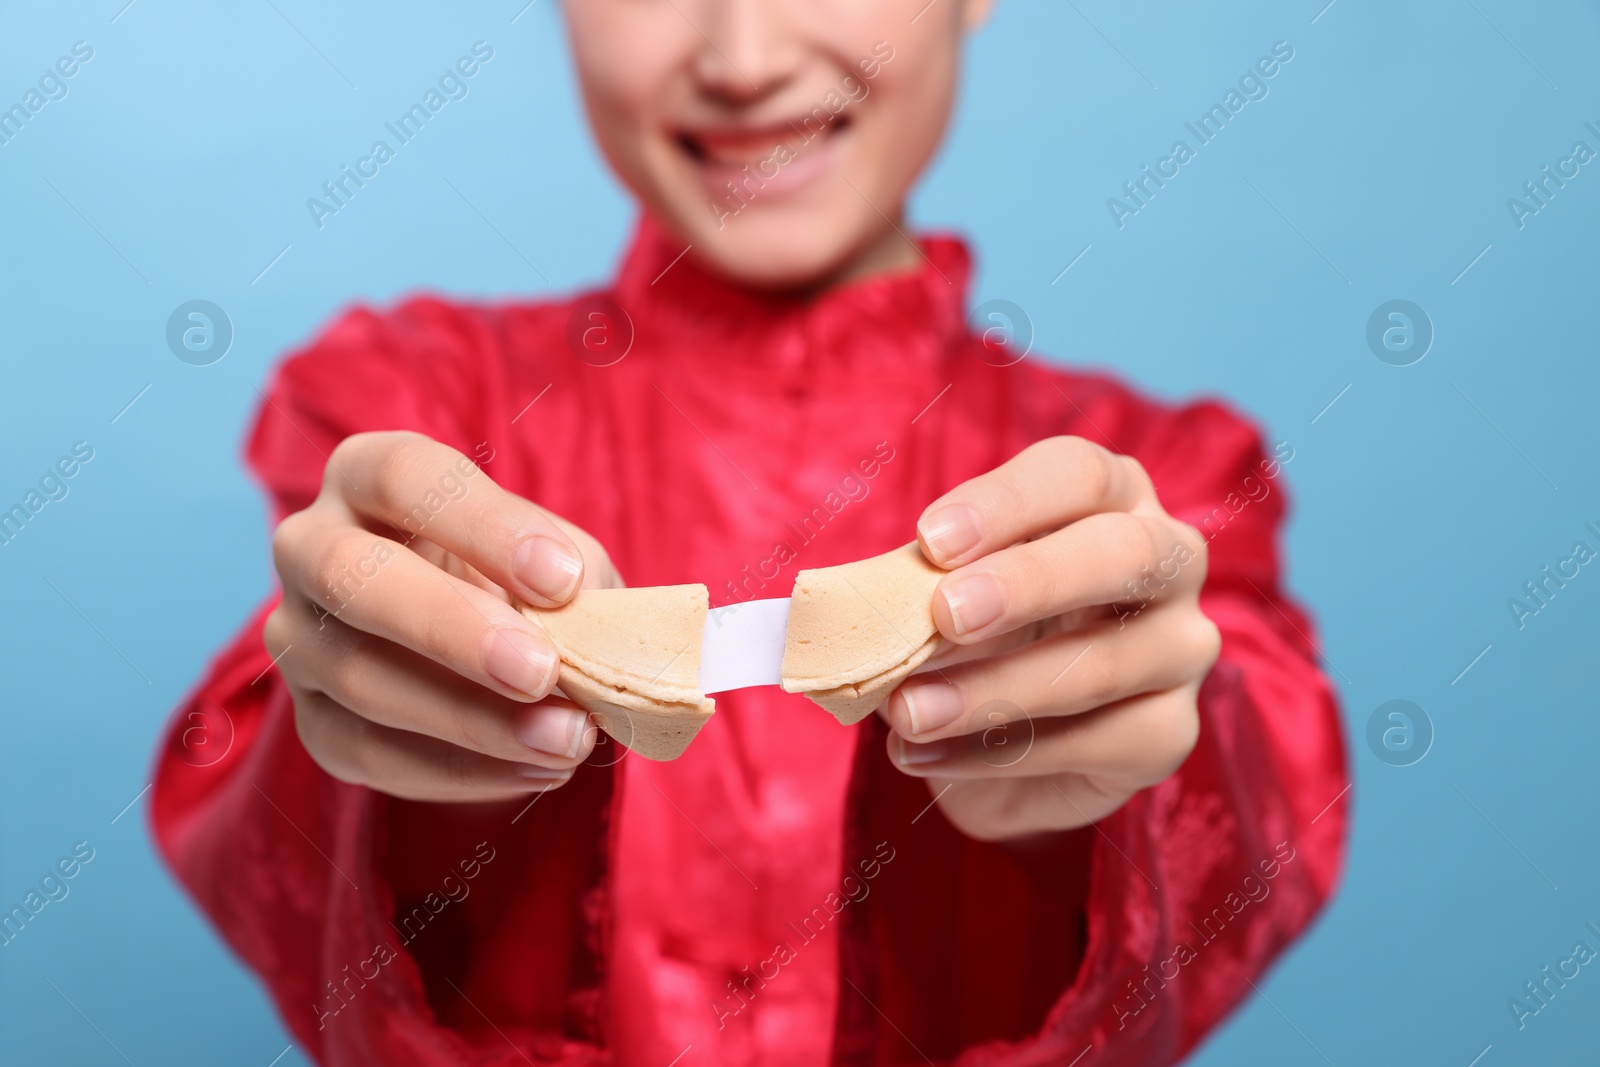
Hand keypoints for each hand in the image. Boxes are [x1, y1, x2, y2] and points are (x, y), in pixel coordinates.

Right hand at [265, 431, 620, 802]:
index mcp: (367, 475)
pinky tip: (534, 768)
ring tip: (567, 738)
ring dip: (474, 719)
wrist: (481, 653)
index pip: (404, 476)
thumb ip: (569, 581)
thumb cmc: (521, 580)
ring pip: (359, 677)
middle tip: (543, 670)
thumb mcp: (553, 558)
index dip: (485, 526)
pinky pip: (368, 751)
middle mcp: (310, 547)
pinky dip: (461, 769)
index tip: (564, 579)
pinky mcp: (310, 719)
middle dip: (453, 628)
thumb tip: (583, 631)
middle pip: (352, 576)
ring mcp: (297, 637)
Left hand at [882, 437, 1220, 840]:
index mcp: (1113, 497)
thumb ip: (923, 588)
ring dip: (991, 689)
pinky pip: (1092, 743)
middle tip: (944, 615)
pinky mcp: (1169, 732)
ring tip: (906, 711)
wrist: (1001, 744)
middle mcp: (1169, 560)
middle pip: (1122, 554)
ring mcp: (1182, 648)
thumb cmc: (976, 634)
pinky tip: (923, 755)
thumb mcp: (943, 595)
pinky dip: (994, 753)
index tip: (930, 539)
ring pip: (1102, 663)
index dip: (1005, 503)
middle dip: (1029, 583)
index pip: (1077, 475)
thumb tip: (873, 606)